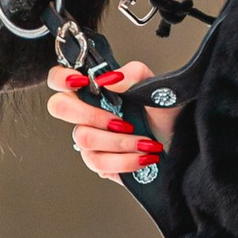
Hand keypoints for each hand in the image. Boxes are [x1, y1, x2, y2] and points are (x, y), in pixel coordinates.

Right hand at [46, 58, 163, 180]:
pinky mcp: (98, 162)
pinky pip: (99, 163)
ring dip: (120, 143)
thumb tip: (109, 78)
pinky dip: (125, 161)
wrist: (178, 145)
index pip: (59, 78)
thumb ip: (133, 75)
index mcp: (95, 90)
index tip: (81, 81)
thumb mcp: (156, 88)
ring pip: (84, 139)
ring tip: (146, 143)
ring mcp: (89, 139)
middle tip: (121, 121)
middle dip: (91, 115)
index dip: (62, 78)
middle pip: (59, 108)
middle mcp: (86, 113)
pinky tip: (143, 158)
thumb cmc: (164, 115)